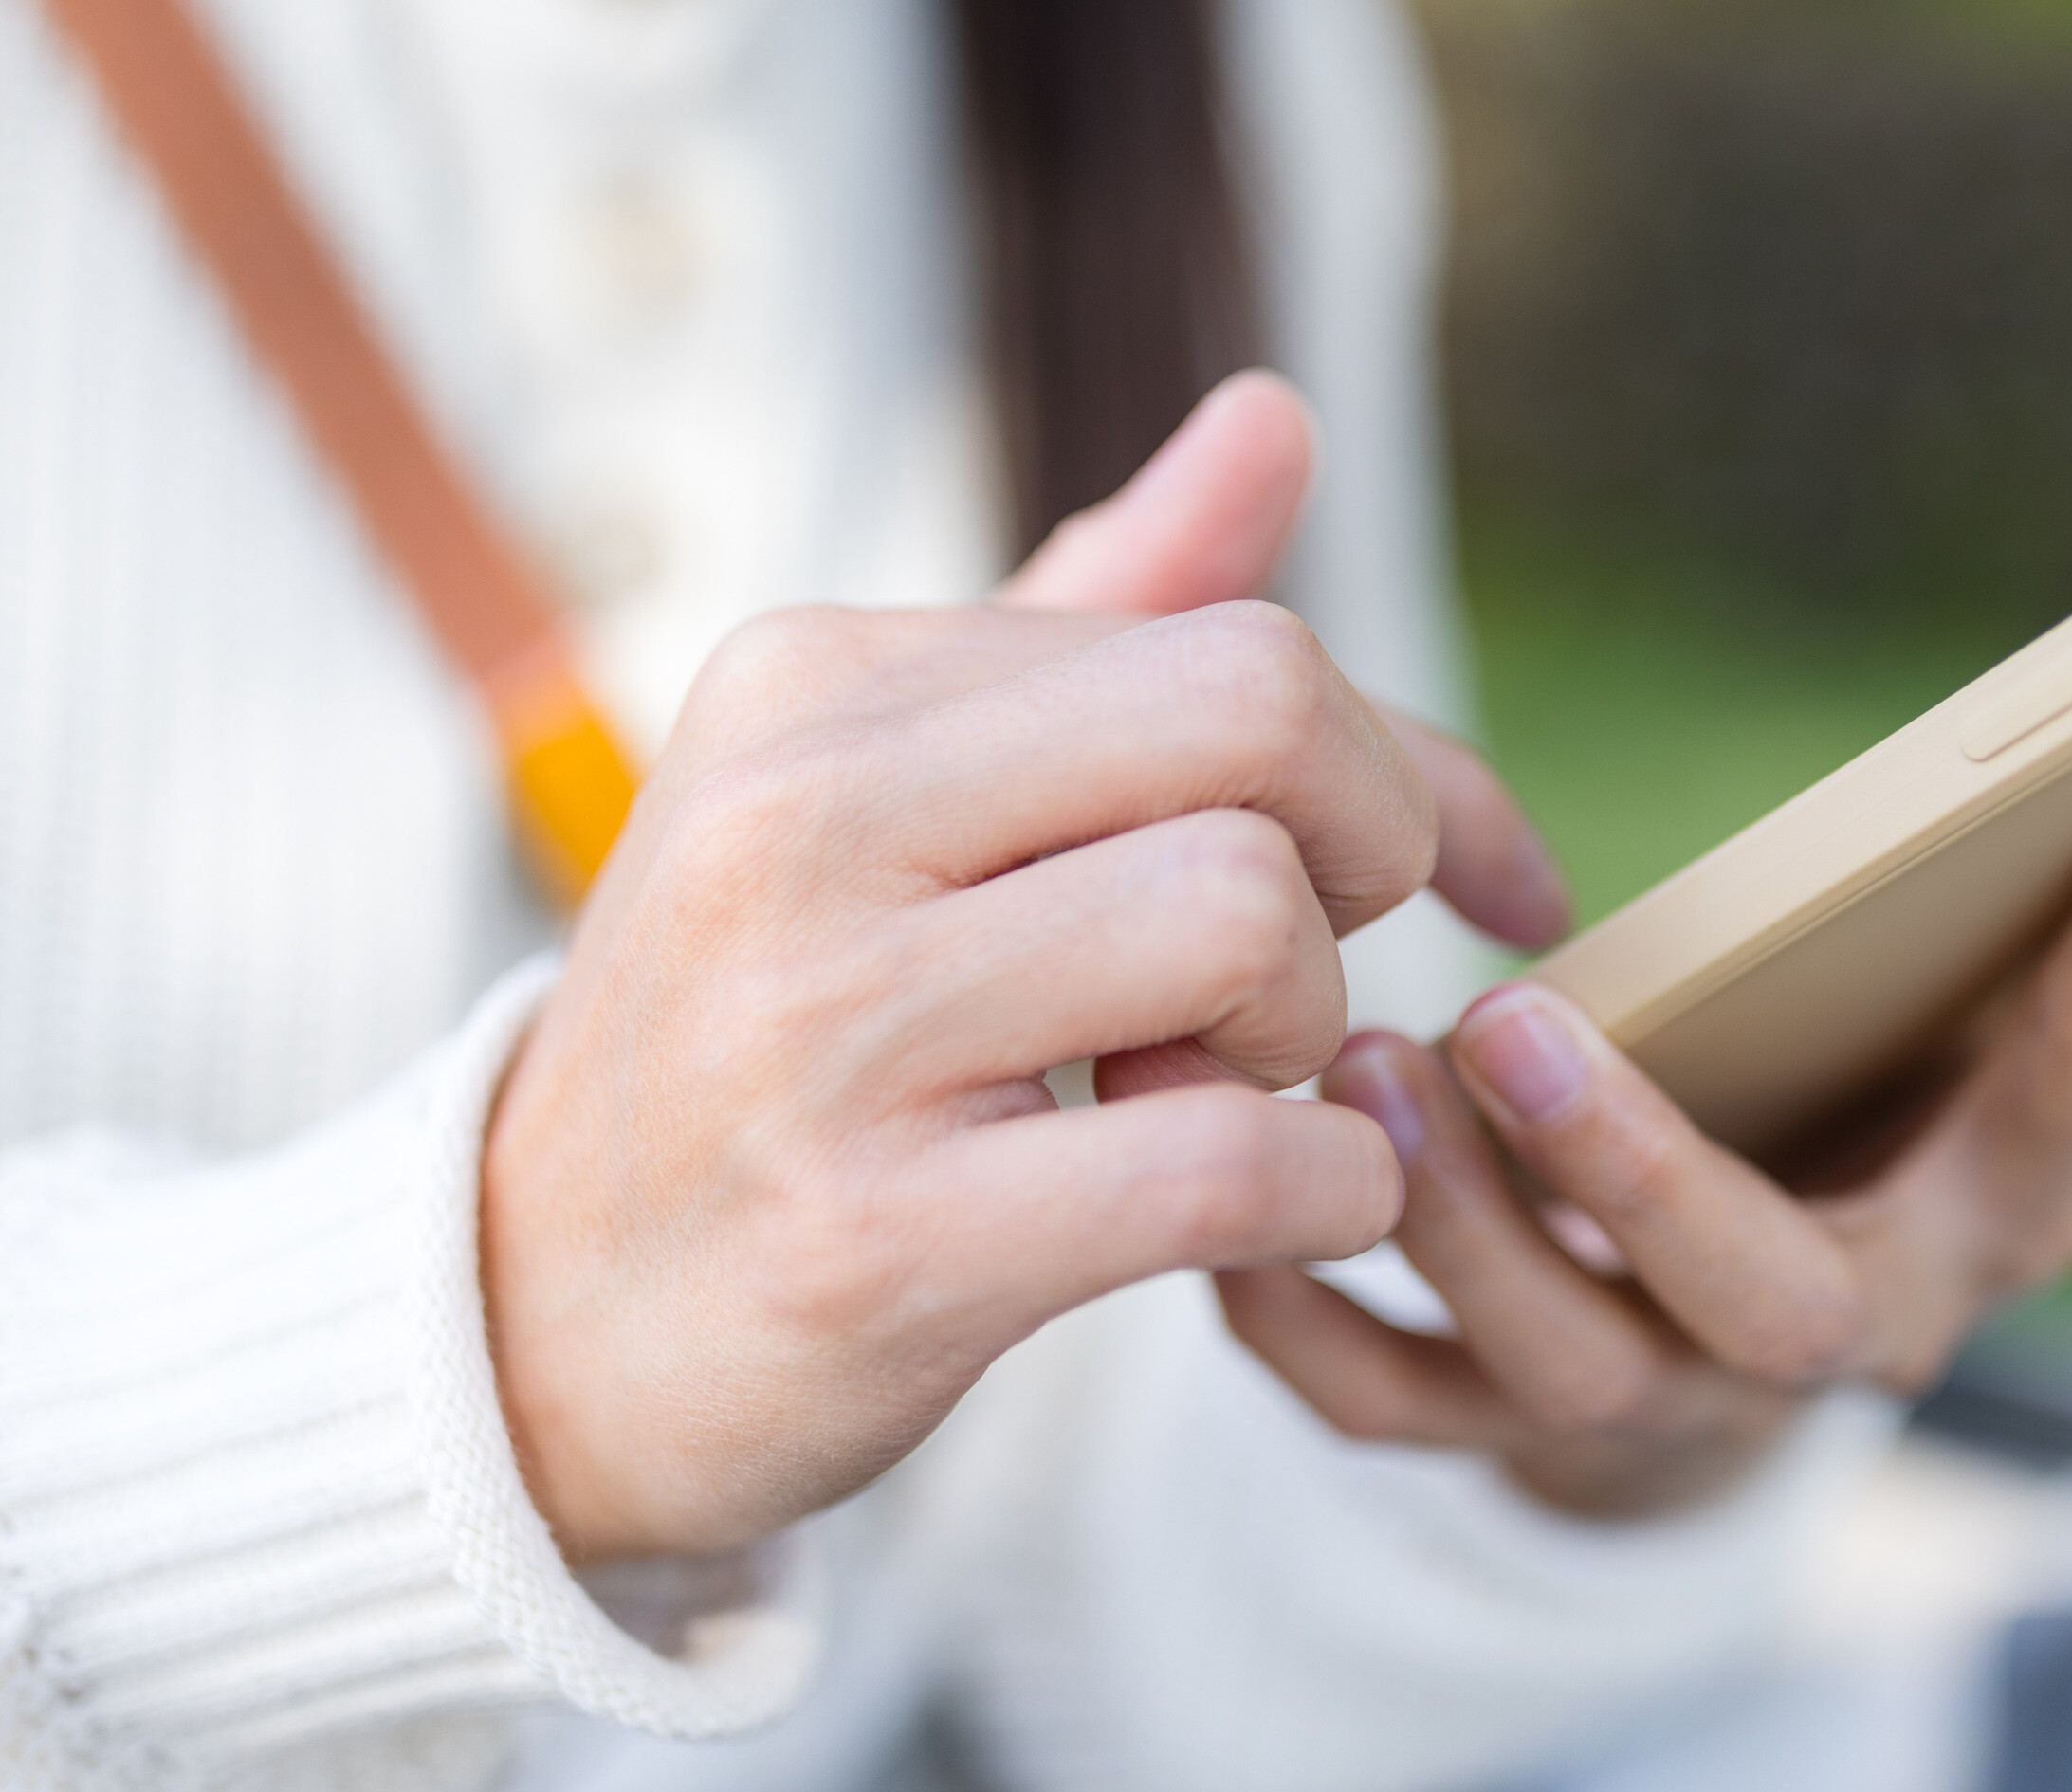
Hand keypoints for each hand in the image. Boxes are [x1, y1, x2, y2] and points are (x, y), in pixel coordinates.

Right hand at [483, 374, 1568, 1561]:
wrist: (543, 1321)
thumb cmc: (773, 1037)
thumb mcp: (887, 793)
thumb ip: (1090, 612)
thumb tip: (1275, 414)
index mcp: (817, 683)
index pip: (1234, 640)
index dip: (1414, 765)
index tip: (1498, 870)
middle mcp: (799, 820)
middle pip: (1259, 720)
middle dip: (1377, 846)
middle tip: (1327, 963)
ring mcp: (824, 1032)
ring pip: (1245, 922)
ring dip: (1316, 1036)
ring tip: (1229, 1090)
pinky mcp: (876, 1242)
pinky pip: (1224, 1167)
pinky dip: (1331, 1191)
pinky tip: (1299, 1206)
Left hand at [1217, 768, 2071, 1516]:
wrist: (1723, 1320)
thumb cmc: (1847, 1101)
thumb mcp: (1950, 1008)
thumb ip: (2016, 898)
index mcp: (1984, 1204)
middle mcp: (1840, 1328)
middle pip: (1769, 1303)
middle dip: (1638, 1173)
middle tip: (1513, 1018)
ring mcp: (1673, 1400)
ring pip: (1569, 1367)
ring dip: (1457, 1228)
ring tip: (1370, 1068)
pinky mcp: (1512, 1428)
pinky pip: (1393, 1411)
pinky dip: (1304, 1325)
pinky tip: (1245, 1199)